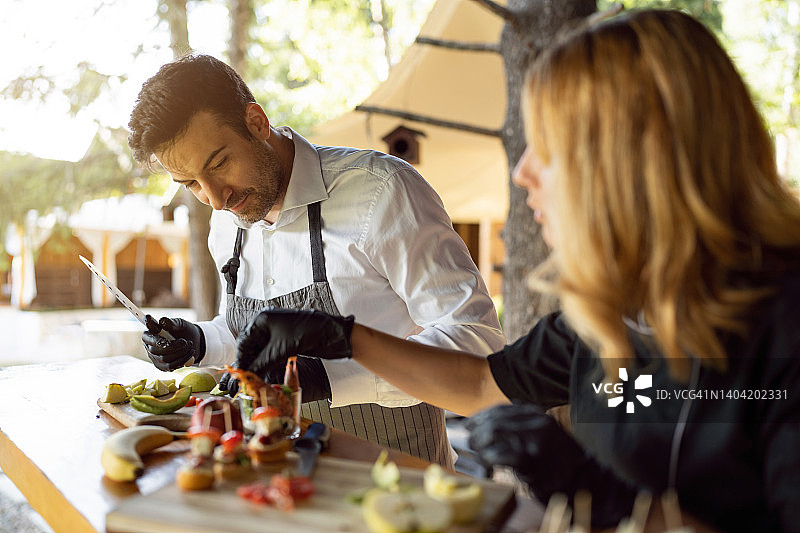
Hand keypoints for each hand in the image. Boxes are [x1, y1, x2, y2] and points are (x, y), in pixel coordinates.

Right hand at [142, 315, 204, 370]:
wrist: (194, 342)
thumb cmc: (184, 330)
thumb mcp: (180, 324)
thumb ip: (171, 322)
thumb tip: (162, 321)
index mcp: (150, 334)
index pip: (147, 336)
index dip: (152, 336)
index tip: (158, 328)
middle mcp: (149, 347)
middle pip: (154, 350)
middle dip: (173, 346)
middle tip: (185, 342)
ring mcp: (155, 358)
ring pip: (164, 359)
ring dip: (180, 353)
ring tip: (190, 346)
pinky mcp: (163, 367)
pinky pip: (170, 366)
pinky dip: (182, 360)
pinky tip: (189, 354)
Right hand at [219, 309, 351, 394]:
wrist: (331, 333)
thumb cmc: (306, 333)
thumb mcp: (279, 350)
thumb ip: (260, 363)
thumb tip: (247, 375)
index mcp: (262, 319)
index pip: (244, 341)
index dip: (241, 359)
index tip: (238, 374)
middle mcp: (268, 324)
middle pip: (251, 346)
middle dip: (248, 362)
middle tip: (244, 379)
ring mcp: (277, 332)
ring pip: (260, 351)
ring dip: (257, 364)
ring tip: (253, 379)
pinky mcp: (285, 340)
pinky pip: (270, 352)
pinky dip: (266, 362)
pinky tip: (264, 372)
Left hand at [466, 404, 636, 527]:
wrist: (584, 481)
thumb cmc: (559, 461)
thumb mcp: (543, 434)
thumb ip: (521, 425)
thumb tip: (488, 421)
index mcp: (538, 415)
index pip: (501, 409)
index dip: (481, 416)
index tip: (470, 424)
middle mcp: (537, 423)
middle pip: (494, 421)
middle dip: (478, 432)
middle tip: (473, 443)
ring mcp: (535, 441)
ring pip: (493, 435)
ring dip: (480, 446)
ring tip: (481, 455)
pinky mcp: (531, 461)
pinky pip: (498, 455)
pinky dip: (487, 460)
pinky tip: (488, 466)